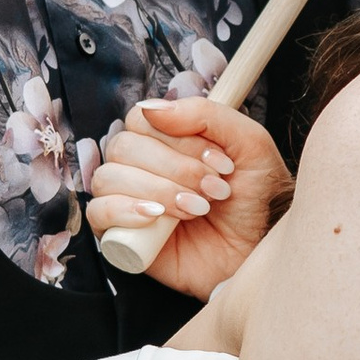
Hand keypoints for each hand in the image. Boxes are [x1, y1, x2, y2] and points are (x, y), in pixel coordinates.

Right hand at [85, 95, 289, 299]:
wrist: (262, 251)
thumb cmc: (257, 199)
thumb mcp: (249, 143)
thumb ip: (206, 114)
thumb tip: (153, 108)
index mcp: (166, 140)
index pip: (141, 119)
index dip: (176, 138)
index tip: (220, 162)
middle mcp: (142, 167)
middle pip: (124, 147)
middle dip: (175, 168)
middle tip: (214, 190)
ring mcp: (129, 200)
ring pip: (109, 177)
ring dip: (158, 190)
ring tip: (198, 209)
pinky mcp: (122, 236)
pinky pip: (97, 213)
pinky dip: (124, 210)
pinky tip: (158, 217)